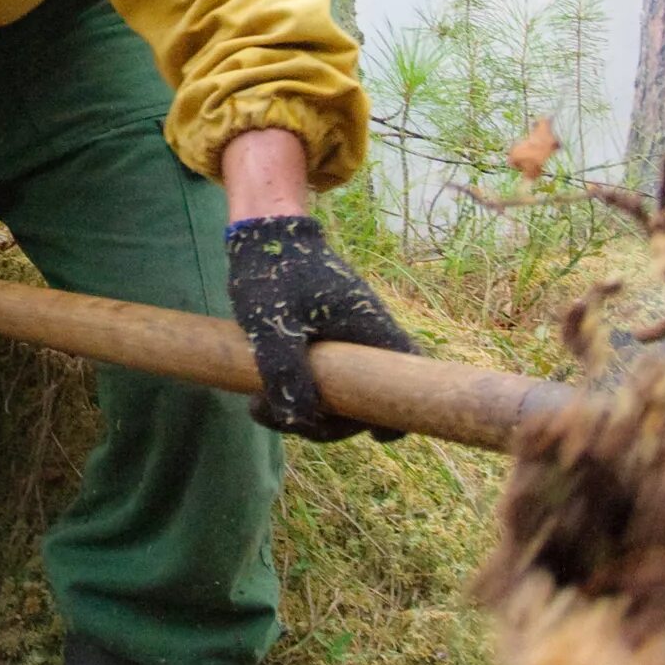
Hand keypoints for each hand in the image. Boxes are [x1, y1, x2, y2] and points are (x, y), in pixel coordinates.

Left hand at [223, 215, 418, 440]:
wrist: (264, 233)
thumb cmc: (274, 274)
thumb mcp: (274, 327)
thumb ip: (288, 375)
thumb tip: (303, 421)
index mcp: (370, 329)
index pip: (408, 375)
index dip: (397, 411)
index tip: (373, 432)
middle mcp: (366, 337)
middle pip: (363, 398)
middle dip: (323, 420)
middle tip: (274, 413)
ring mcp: (346, 339)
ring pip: (338, 392)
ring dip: (302, 409)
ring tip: (257, 405)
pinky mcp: (326, 339)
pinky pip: (322, 379)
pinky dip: (298, 392)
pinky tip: (262, 397)